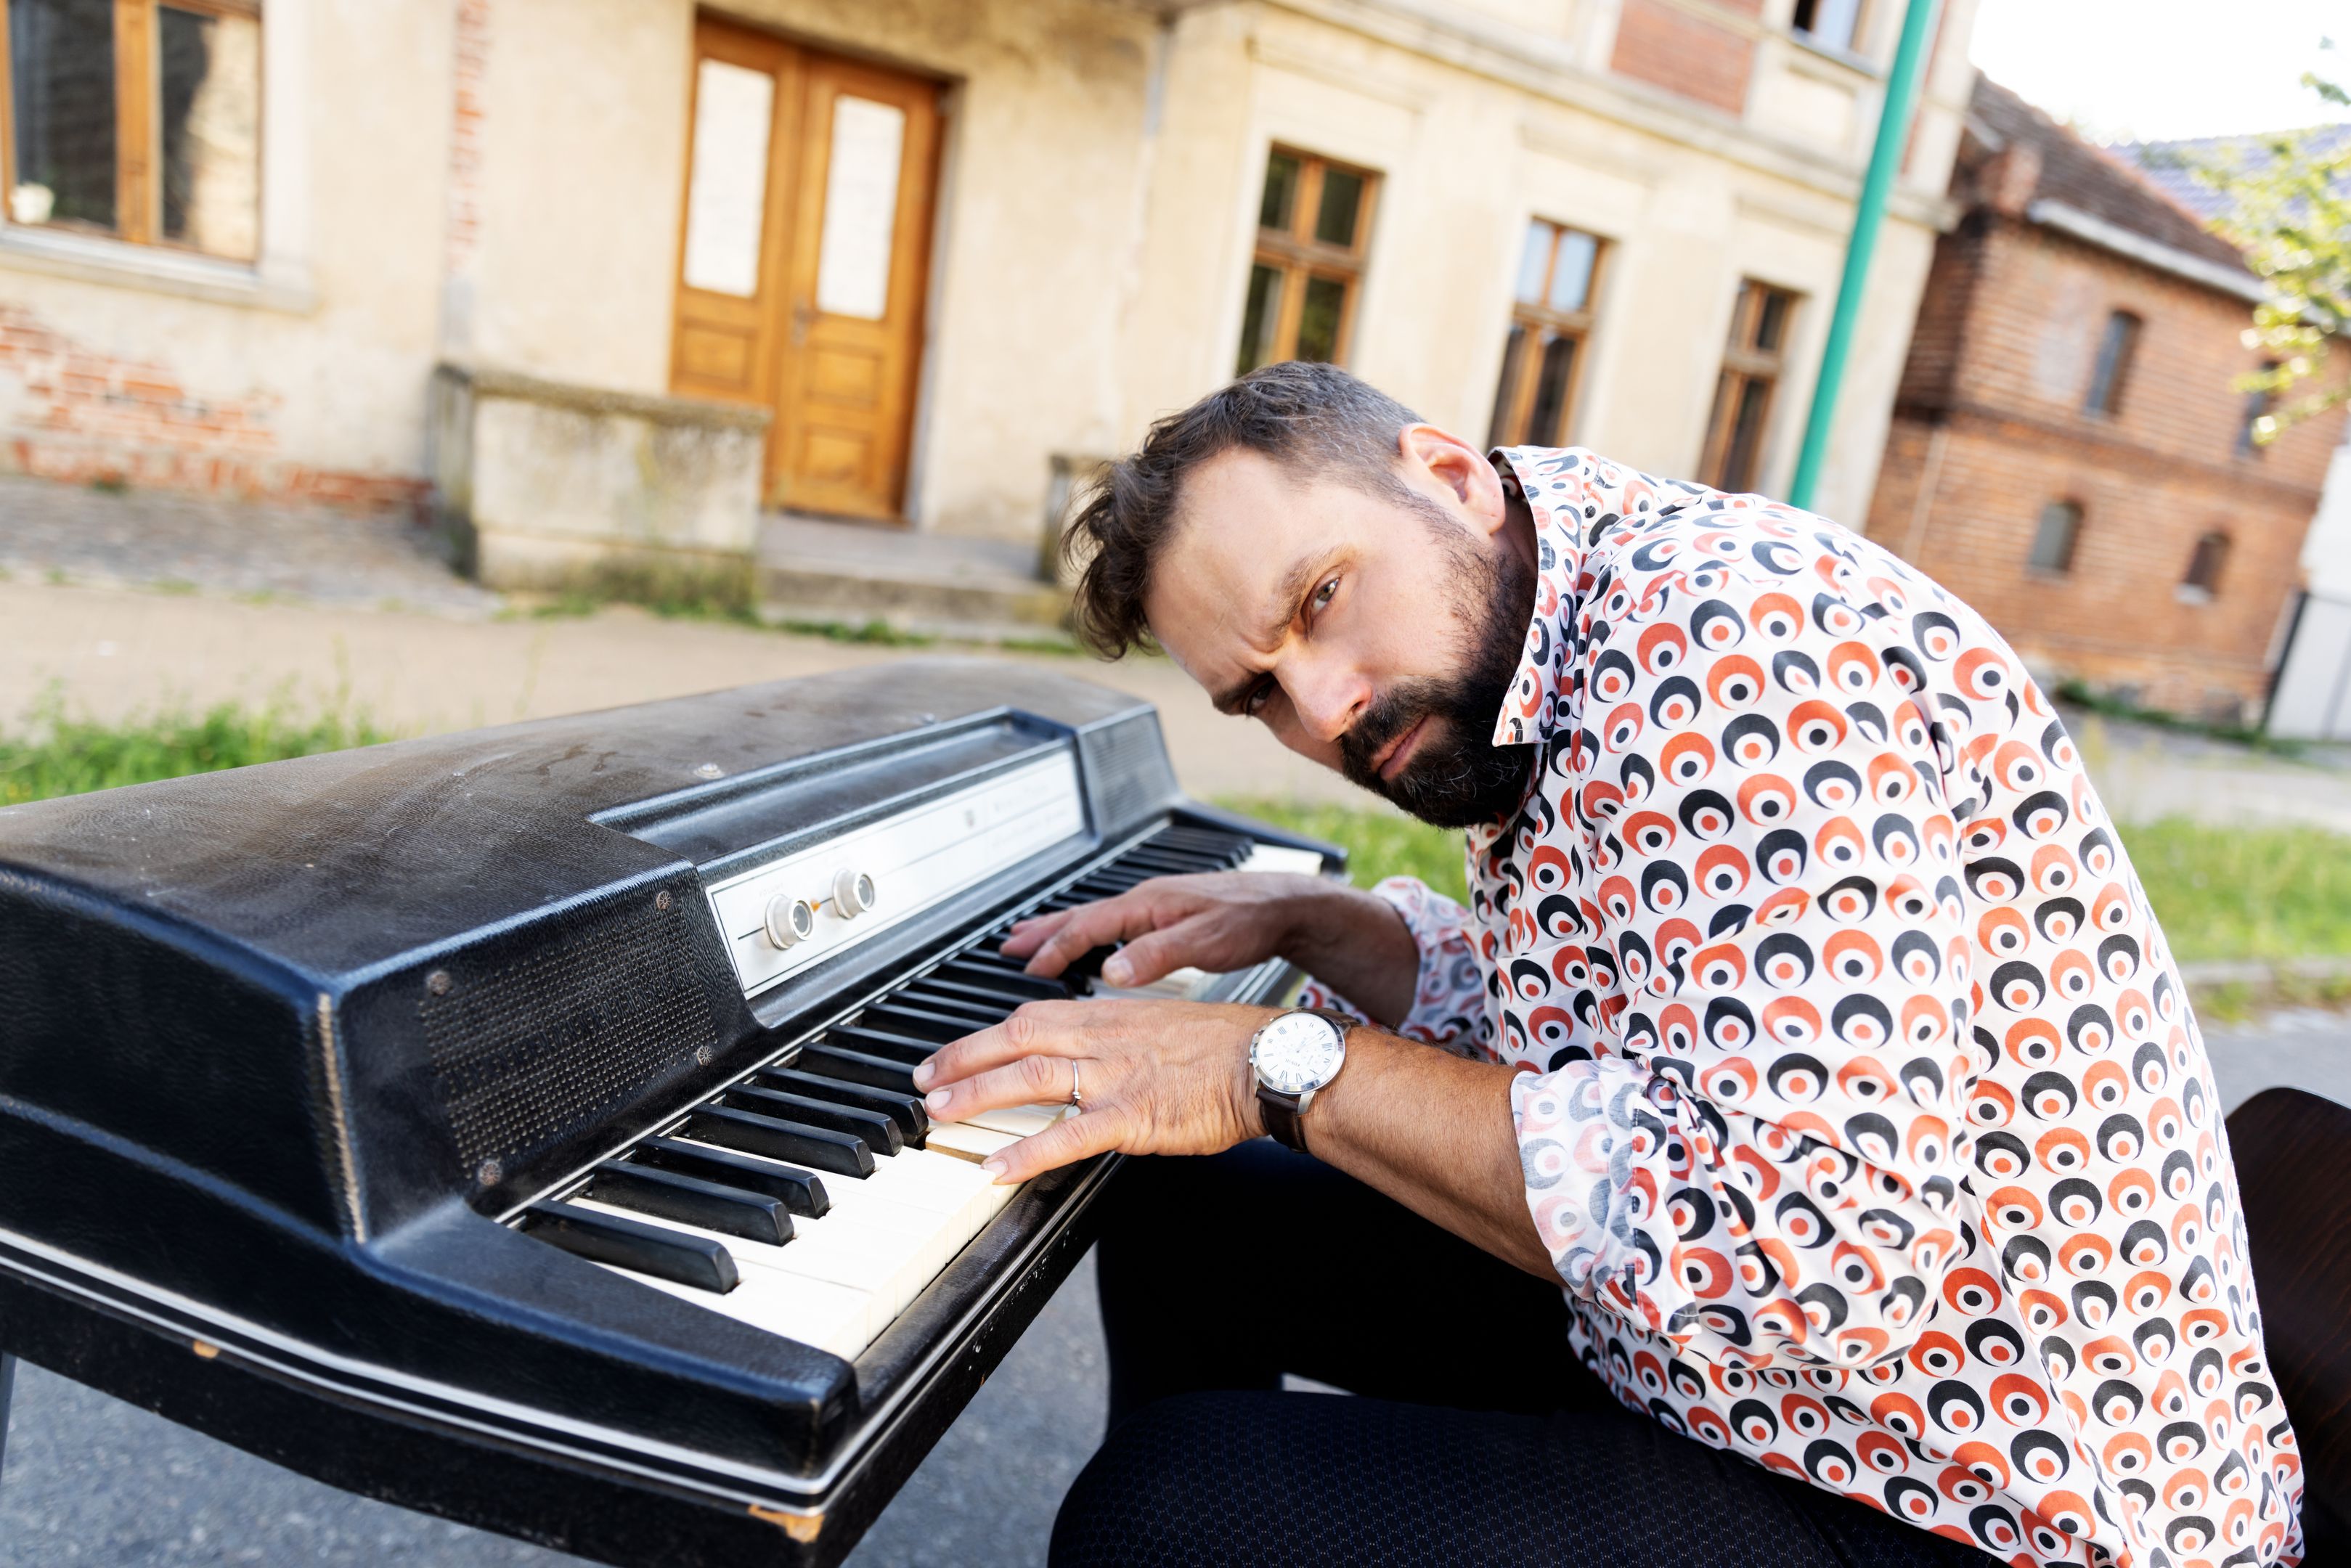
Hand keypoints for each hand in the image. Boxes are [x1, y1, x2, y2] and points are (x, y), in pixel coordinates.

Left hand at [911, 998, 1275, 1182]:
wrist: (1267, 1061)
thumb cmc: (1225, 1047)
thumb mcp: (1161, 1025)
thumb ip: (1118, 1038)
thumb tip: (1089, 1057)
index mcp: (1108, 1015)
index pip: (1030, 1017)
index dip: (984, 1035)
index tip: (955, 1052)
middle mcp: (1102, 1038)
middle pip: (1015, 1040)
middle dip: (962, 1060)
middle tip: (925, 1082)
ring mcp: (1113, 1076)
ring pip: (1029, 1078)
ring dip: (977, 1095)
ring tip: (941, 1114)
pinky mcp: (1131, 1116)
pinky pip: (1067, 1135)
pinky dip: (1026, 1151)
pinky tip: (997, 1167)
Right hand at [1002, 871, 1342, 988]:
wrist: (1286, 904)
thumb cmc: (1250, 919)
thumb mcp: (1203, 942)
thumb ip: (1155, 956)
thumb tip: (1108, 972)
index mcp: (1147, 905)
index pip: (1087, 926)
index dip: (1054, 949)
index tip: (1027, 968)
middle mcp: (1145, 901)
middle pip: (1081, 916)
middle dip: (1042, 931)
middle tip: (1007, 945)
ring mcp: (1155, 906)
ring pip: (1095, 918)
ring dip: (1060, 929)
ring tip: (1031, 940)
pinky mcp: (1167, 915)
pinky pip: (1113, 923)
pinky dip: (1089, 933)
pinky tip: (1089, 947)